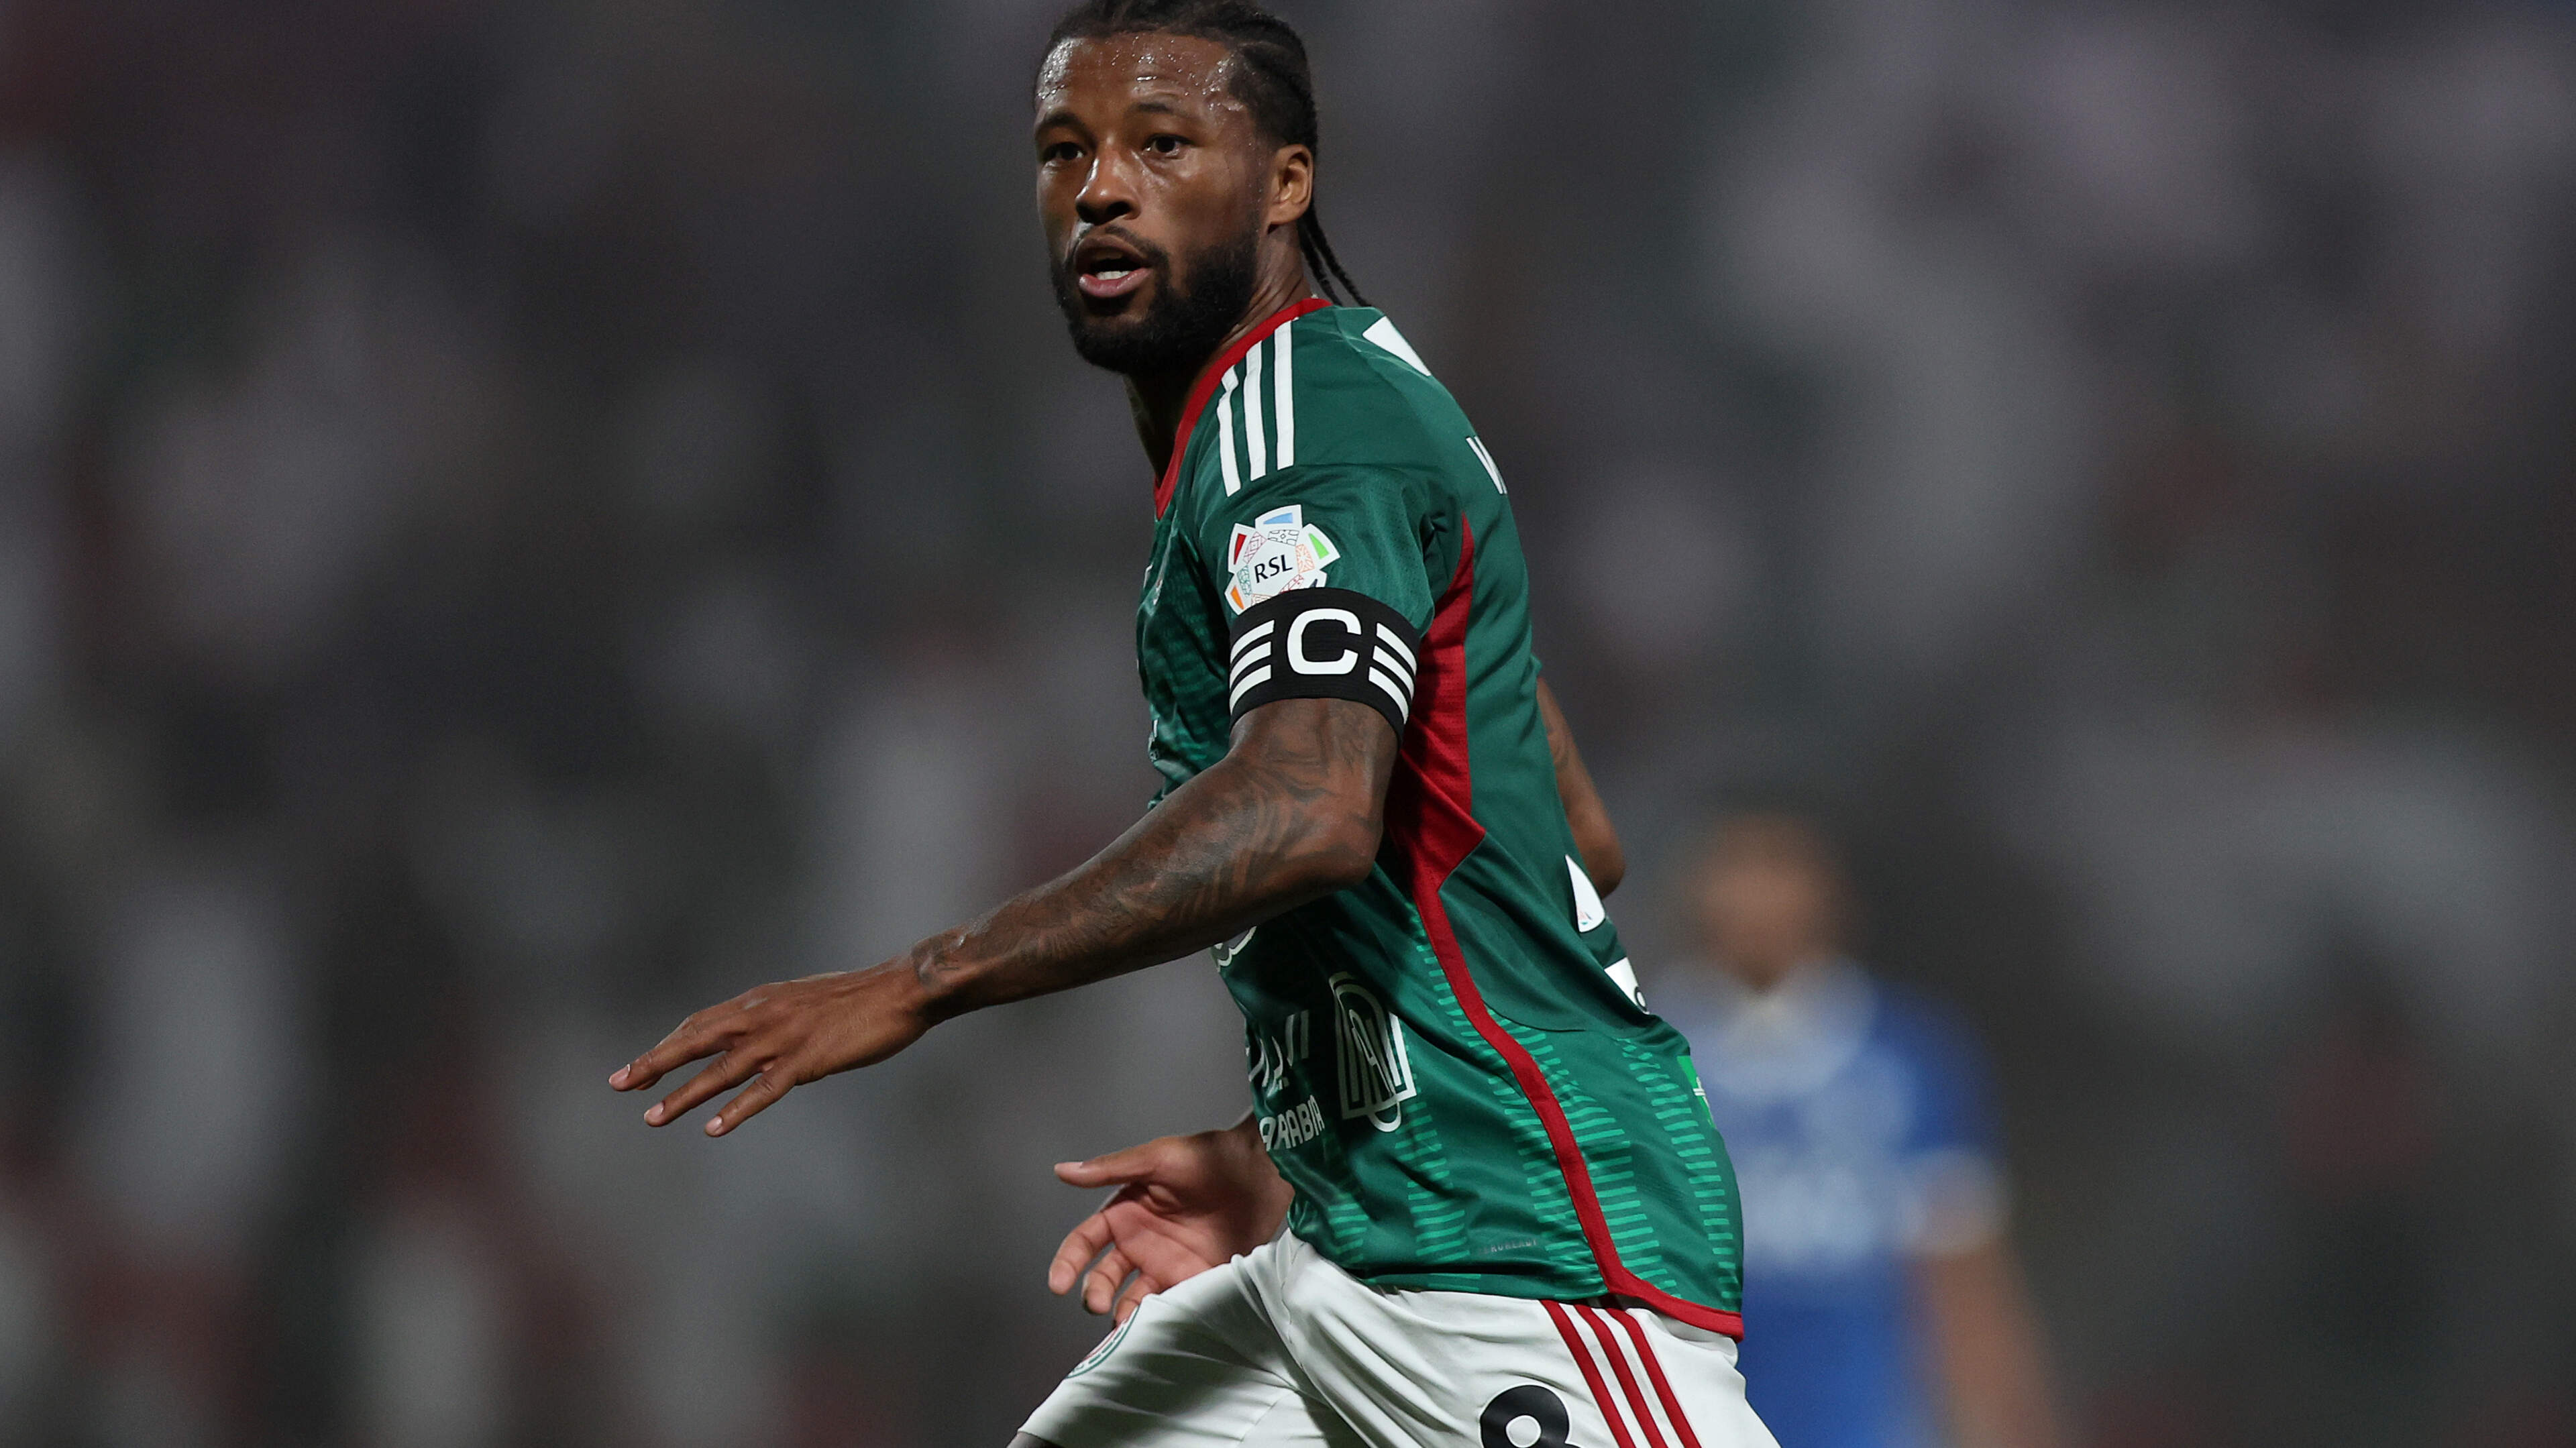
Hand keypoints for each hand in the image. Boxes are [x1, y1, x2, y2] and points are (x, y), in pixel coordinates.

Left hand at [607, 962, 932, 1135]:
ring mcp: (783, 1037)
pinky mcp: (807, 1059)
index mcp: (762, 1000)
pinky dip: (737, 1109)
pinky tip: (714, 1129)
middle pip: (695, 1040)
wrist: (903, 989)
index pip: (701, 1024)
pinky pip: (764, 1089)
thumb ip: (779, 1021)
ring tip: (653, 1118)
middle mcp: (763, 1015)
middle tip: (618, 1084)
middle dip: (654, 1063)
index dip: (668, 1045)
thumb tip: (761, 1047)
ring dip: (684, 1093)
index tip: (639, 1068)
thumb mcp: (808, 1003)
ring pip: (720, 1069)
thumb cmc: (863, 998)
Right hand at [1047, 1121, 1293, 1322]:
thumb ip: (1112, 1170)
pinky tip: (1159, 1325)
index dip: (1068, 1263)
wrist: (1260, 1171)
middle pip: (1105, 1277)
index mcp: (1124, 1213)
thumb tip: (1062, 1171)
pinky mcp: (1198, 1279)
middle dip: (1096, 1293)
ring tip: (1126, 1325)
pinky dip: (1163, 1318)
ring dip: (1125, 1313)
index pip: (1085, 1243)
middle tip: (1099, 1304)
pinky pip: (1175, 1303)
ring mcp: (1169, 1264)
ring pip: (1135, 1298)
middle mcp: (1141, 1243)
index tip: (1058, 1284)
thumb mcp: (1156, 1158)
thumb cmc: (1206, 1156)